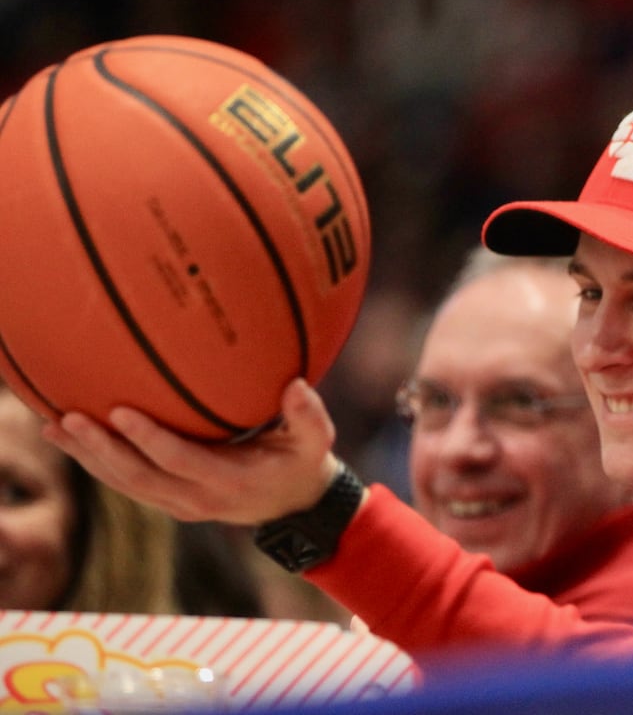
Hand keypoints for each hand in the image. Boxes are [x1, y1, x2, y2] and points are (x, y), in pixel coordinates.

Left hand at [43, 379, 343, 524]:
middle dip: (101, 449)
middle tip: (70, 418)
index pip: (179, 460)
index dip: (148, 438)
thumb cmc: (303, 463)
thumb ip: (309, 415)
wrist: (295, 507)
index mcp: (229, 482)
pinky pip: (126, 485)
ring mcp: (179, 505)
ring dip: (88, 459)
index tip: (121, 410)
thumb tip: (295, 385)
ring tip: (54, 428)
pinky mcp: (169, 503)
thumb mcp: (317, 441)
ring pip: (124, 484)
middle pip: (138, 477)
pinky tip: (72, 441)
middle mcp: (197, 500)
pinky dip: (97, 464)